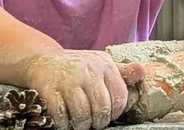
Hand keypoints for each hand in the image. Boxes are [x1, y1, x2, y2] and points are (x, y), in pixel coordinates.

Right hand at [23, 50, 144, 129]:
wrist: (42, 60)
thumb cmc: (77, 67)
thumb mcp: (101, 64)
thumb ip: (122, 72)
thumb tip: (141, 70)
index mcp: (104, 65)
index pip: (119, 96)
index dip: (115, 111)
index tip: (107, 113)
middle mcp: (87, 70)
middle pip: (101, 108)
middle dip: (98, 121)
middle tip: (92, 121)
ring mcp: (68, 80)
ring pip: (82, 115)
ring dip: (81, 124)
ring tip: (79, 122)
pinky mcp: (49, 88)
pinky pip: (61, 116)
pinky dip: (64, 123)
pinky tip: (64, 119)